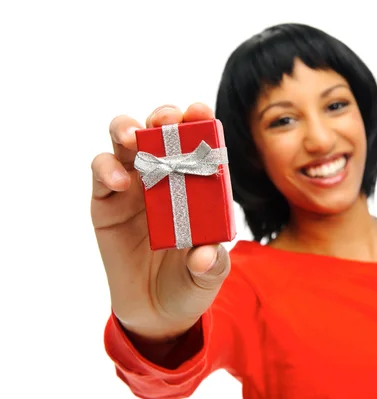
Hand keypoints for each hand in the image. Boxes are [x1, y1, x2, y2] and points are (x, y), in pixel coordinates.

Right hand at [91, 103, 230, 341]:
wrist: (156, 313)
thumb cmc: (189, 285)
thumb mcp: (208, 277)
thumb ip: (212, 265)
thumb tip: (206, 254)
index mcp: (196, 186)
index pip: (197, 145)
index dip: (198, 123)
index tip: (201, 111)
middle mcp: (165, 178)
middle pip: (160, 133)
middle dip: (163, 117)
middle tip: (168, 120)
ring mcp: (134, 187)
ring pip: (124, 142)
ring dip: (128, 129)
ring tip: (135, 138)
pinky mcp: (106, 202)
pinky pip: (101, 173)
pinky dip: (107, 168)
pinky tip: (119, 180)